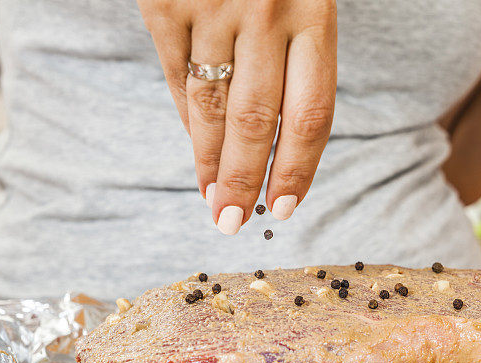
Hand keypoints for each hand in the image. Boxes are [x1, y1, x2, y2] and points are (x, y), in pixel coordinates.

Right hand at [138, 0, 336, 233]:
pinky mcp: (165, 0)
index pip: (312, 113)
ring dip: (209, 161)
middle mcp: (267, 13)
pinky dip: (183, 116)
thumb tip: (274, 131)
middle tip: (232, 222)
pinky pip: (175, 73)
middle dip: (245, 180)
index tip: (283, 207)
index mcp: (315, 12)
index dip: (297, 168)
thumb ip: (298, 47)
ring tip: (211, 201)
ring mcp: (213, 6)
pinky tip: (191, 148)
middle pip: (259, 121)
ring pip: (211, 105)